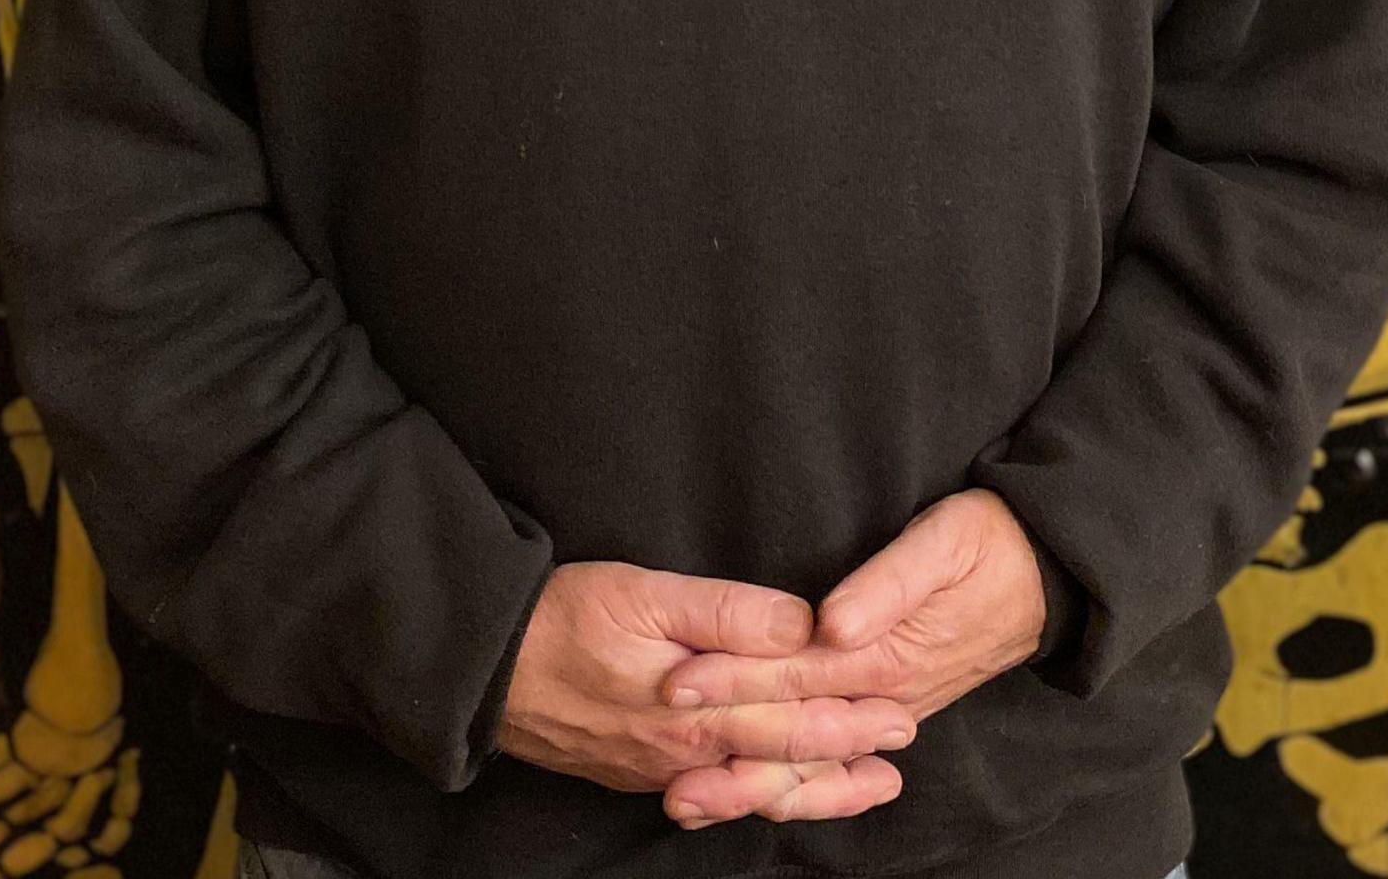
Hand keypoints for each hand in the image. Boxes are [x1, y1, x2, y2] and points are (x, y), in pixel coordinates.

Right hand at [492, 561, 915, 822]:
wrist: (483, 672)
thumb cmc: (564, 619)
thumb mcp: (648, 593)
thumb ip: (729, 613)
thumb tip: (804, 627)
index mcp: (698, 711)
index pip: (795, 717)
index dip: (852, 714)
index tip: (901, 707)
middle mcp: (687, 753)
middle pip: (785, 757)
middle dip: (849, 751)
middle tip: (904, 742)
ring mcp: (663, 770)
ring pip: (755, 787)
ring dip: (817, 786)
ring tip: (867, 785)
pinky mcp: (640, 773)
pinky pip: (716, 794)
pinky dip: (759, 795)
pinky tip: (777, 793)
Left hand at [651, 490, 1047, 824]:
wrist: (1048, 578)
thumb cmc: (991, 546)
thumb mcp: (945, 543)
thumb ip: (887, 585)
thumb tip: (832, 621)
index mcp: (888, 653)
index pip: (796, 671)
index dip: (733, 676)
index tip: (674, 680)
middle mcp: (886, 695)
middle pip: (793, 729)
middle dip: (725, 748)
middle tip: (661, 765)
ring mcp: (889, 711)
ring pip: (811, 759)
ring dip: (748, 782)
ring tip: (687, 801)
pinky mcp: (889, 711)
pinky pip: (833, 760)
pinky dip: (789, 783)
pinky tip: (747, 794)